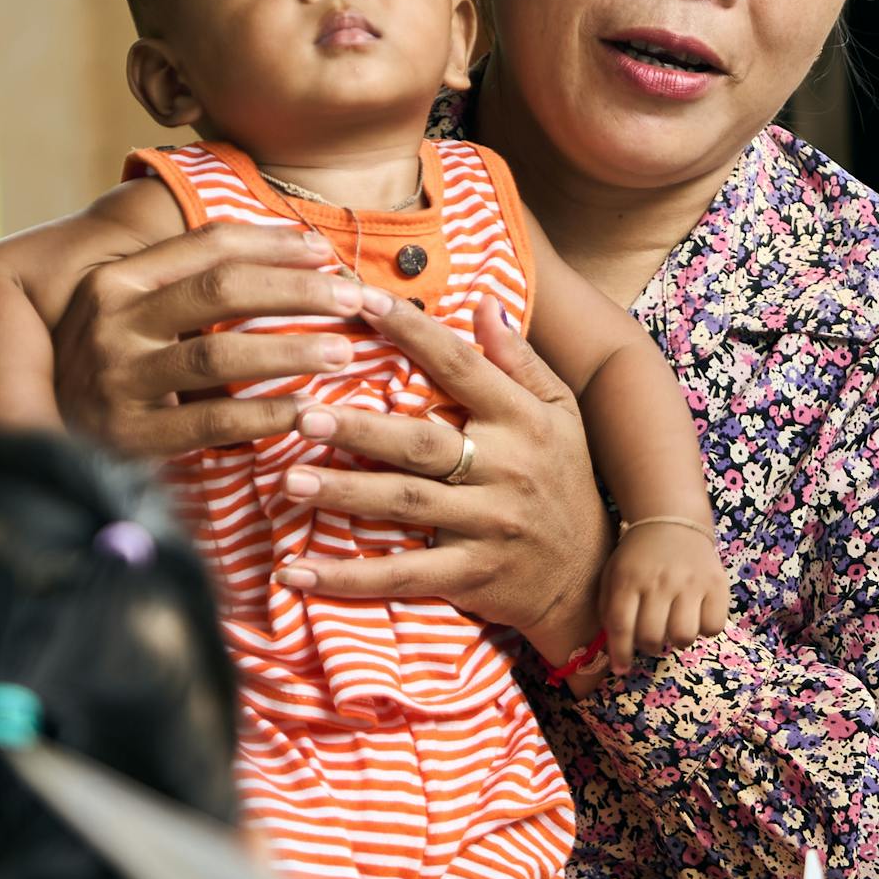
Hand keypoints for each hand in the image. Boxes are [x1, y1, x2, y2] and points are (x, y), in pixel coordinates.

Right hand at [46, 222, 372, 460]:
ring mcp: (116, 379)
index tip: (325, 252)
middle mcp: (109, 322)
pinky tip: (306, 411)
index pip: (207, 246)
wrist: (37, 442)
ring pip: (219, 353)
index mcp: (114, 281)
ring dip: (290, 350)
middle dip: (297, 290)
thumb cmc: (107, 373)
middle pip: (221, 290)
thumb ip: (183, 286)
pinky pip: (211, 420)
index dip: (274, 244)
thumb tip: (287, 253)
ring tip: (343, 351)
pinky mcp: (128, 435)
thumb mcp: (127, 316)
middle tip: (354, 300)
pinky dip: (265, 414)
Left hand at [275, 298, 609, 663]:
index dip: (413, 332)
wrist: (589, 575)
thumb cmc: (564, 480)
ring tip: (290, 480)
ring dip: (345, 492)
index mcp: (523, 421)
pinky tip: (298, 572)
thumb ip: (518, 360)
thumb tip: (483, 301)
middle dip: (360, 428)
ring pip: (407, 504)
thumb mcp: (559, 413)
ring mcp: (488, 525)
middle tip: (301, 411)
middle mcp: (507, 469)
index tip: (361, 300)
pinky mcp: (471, 575)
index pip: (462, 367)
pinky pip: (403, 576)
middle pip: (422, 443)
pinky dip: (350, 578)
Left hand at [601, 519, 728, 662]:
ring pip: (683, 636)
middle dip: (650, 646)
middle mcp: (659, 581)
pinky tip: (696, 616)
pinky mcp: (716, 584)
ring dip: (677, 640)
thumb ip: (609, 611)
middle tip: (653, 637)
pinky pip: (713, 626)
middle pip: (652, 637)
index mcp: (628, 579)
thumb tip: (615, 656)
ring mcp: (690, 582)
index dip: (621, 654)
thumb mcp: (613, 576)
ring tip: (675, 626)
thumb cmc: (637, 557)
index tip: (622, 669)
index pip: (621, 627)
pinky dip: (704, 629)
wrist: (672, 520)